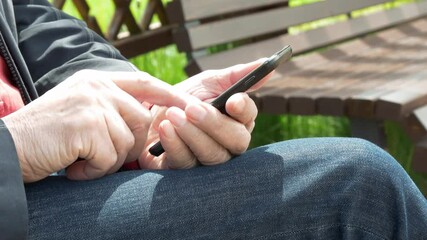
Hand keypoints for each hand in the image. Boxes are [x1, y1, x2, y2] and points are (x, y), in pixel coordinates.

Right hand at [3, 70, 191, 181]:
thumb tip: (148, 122)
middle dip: (130, 146)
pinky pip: (110, 157)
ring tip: (81, 161)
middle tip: (101, 157)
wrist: (7, 150)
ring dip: (108, 161)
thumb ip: (112, 110)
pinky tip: (74, 167)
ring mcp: (92, 103)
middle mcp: (96, 86)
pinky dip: (94, 170)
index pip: (144, 83)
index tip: (191, 107)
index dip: (170, 95)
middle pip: (143, 120)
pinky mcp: (86, 124)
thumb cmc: (46, 138)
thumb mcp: (82, 113)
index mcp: (97, 80)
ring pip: (128, 142)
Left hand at [139, 59, 271, 168]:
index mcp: (237, 120)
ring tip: (173, 115)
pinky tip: (165, 129)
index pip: (249, 117)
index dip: (243, 110)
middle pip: (235, 141)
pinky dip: (175, 145)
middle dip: (214, 124)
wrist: (149, 114)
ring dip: (192, 134)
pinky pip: (185, 163)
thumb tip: (266, 64)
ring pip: (212, 154)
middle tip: (192, 108)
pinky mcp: (185, 171)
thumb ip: (235, 76)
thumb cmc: (184, 98)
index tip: (232, 100)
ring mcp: (208, 160)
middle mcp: (228, 143)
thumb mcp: (207, 83)